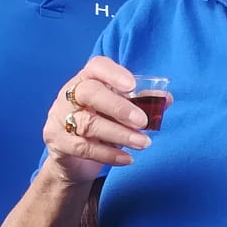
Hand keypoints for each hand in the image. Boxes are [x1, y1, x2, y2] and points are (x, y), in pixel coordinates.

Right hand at [42, 56, 149, 183]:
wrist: (72, 158)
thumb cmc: (100, 124)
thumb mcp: (119, 111)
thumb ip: (141, 103)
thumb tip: (167, 99)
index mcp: (86, 79)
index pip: (96, 67)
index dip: (114, 74)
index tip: (132, 86)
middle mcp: (69, 95)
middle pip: (89, 92)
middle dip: (118, 107)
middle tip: (143, 122)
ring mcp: (60, 118)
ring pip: (88, 123)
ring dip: (120, 134)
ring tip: (144, 143)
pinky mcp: (59, 141)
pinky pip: (84, 148)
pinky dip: (108, 154)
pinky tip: (127, 159)